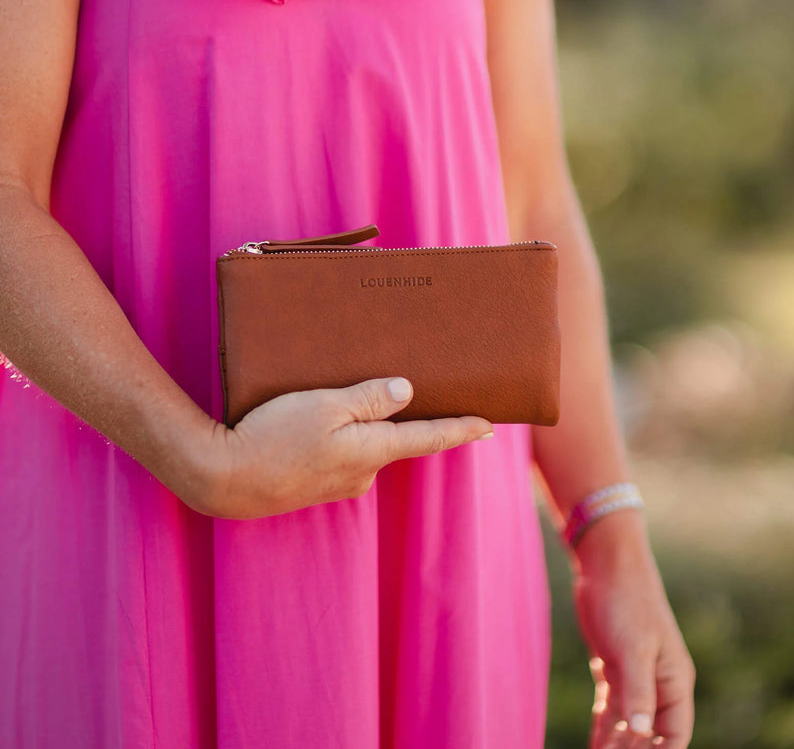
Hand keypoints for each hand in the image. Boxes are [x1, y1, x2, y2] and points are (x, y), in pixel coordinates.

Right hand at [184, 376, 492, 518]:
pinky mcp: (315, 484)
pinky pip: (342, 454)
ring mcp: (338, 482)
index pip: (428, 437)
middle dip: (404, 418)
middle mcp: (362, 472)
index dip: (460, 429)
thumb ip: (368, 399)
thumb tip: (408, 392)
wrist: (224, 479)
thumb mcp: (324, 406)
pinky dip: (343, 437)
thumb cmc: (273, 436)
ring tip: (355, 397)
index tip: (489, 424)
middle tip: (415, 389)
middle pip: (396, 439)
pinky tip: (322, 421)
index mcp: (372, 450)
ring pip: (365, 445)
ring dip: (366, 425)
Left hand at [570, 512, 695, 748]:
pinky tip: (593, 747)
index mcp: (675, 681)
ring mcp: (635, 677)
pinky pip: (611, 710)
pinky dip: (603, 730)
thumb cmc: (627, 600)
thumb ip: (639, 690)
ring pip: (629, 726)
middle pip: (650, 736)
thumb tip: (644, 734)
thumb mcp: (633, 647)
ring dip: (616, 747)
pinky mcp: (613, 669)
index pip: (674, 736)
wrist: (606, 564)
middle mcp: (658, 684)